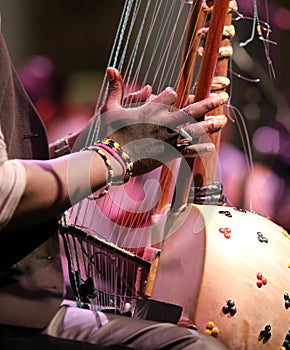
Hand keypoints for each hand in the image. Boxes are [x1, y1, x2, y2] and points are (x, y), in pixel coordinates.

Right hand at [99, 67, 227, 175]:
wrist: (111, 159)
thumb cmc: (108, 134)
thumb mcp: (109, 109)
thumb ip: (115, 89)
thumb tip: (111, 68)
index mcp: (151, 109)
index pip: (170, 95)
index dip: (171, 94)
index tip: (172, 94)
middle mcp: (164, 122)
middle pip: (191, 110)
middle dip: (208, 103)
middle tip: (222, 98)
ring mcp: (168, 139)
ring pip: (194, 130)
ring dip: (209, 125)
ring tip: (223, 121)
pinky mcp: (168, 154)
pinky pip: (187, 151)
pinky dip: (199, 150)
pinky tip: (211, 148)